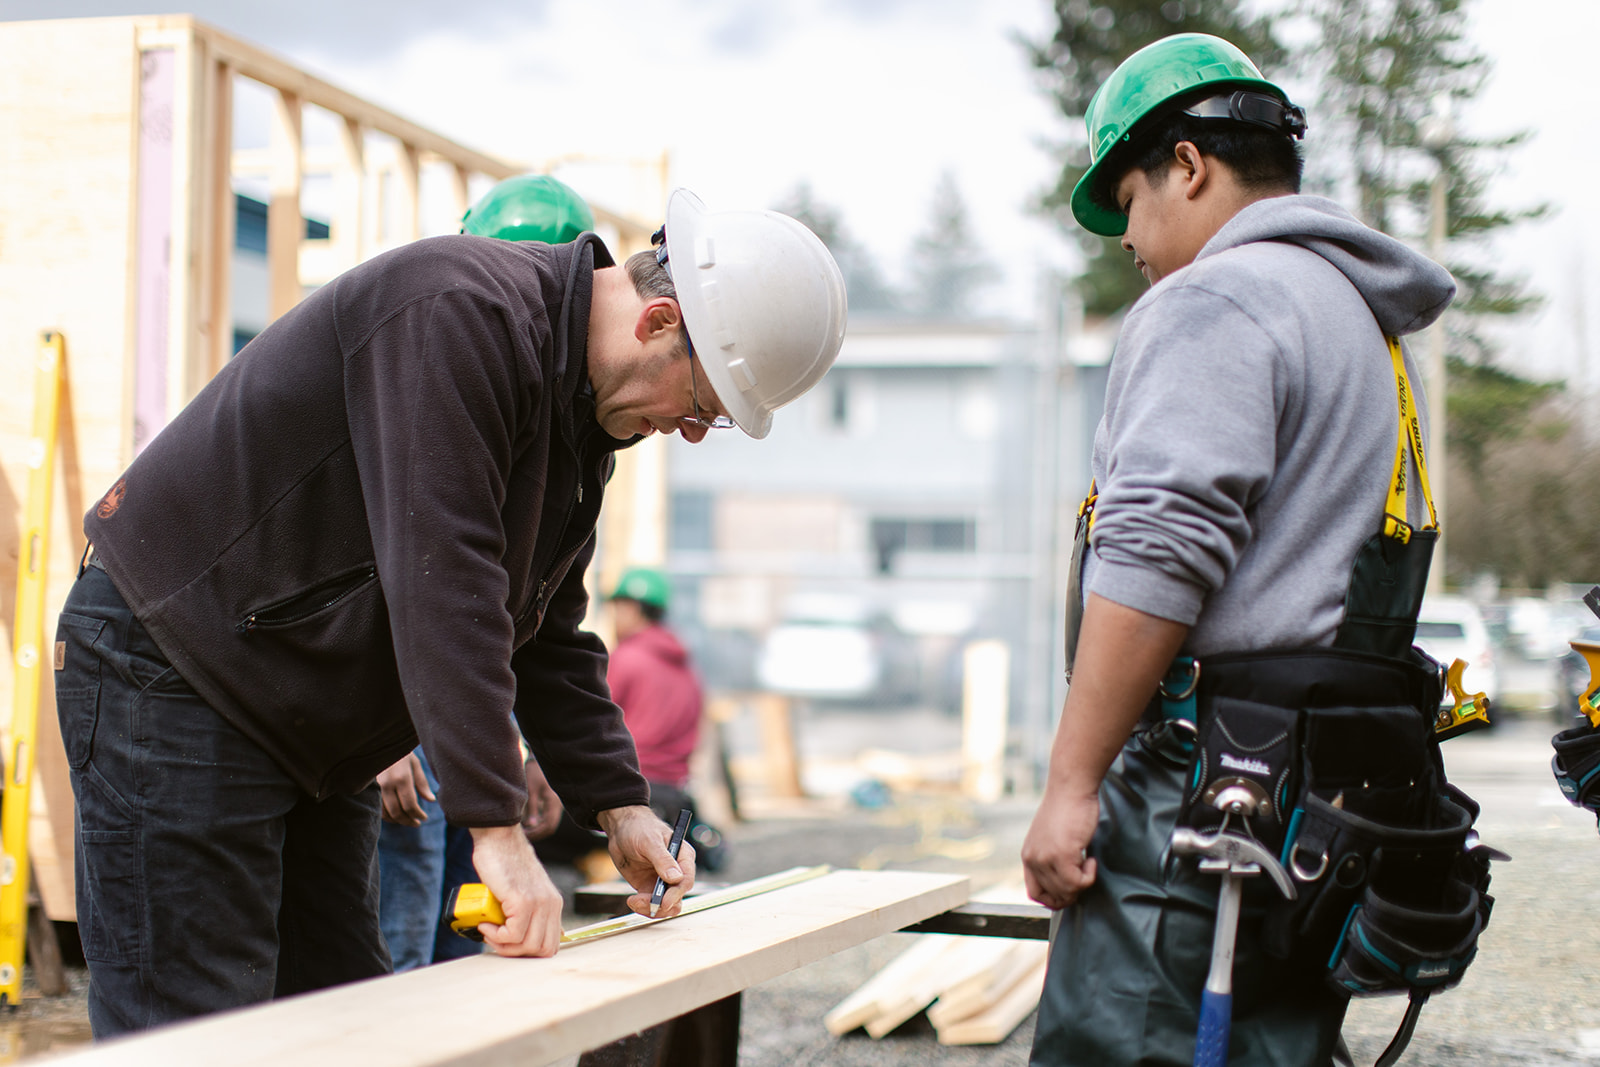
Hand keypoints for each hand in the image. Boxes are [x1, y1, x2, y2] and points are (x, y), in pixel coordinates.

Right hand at [376, 751, 434, 826]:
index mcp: (401, 778)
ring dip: (397, 820)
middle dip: (408, 821)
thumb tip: (431, 800)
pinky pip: (377, 808)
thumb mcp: (415, 764)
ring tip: (408, 820)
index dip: (418, 815)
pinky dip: (386, 815)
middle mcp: (387, 784)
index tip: (424, 818)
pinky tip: (396, 815)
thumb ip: (422, 783)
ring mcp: (376, 787)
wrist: (380, 743)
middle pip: (397, 812)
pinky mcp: (369, 789)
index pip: (410, 805)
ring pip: (385, 813)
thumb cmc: (401, 752)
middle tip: (417, 823)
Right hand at [467, 824, 564, 956]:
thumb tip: (517, 938)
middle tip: (496, 940)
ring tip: (489, 930)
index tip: (509, 944)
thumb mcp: (524, 892)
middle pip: (542, 951)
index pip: (551, 946)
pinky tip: (485, 924)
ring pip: (527, 946)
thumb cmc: (504, 864)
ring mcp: (538, 903)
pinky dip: (495, 935)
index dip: (529, 953)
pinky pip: (513, 935)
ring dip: (502, 944)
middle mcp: (551, 905)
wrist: (498, 839)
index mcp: (554, 905)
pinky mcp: (522, 900)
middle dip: (516, 953)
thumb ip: (528, 911)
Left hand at [521, 758, 563, 840]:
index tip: (525, 836)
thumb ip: (532, 808)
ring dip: (538, 828)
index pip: (549, 826)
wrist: (538, 760)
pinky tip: (528, 822)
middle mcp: (557, 804)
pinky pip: (547, 816)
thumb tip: (532, 826)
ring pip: (549, 822)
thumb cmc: (534, 772)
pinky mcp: (551, 801)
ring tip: (524, 831)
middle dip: (537, 833)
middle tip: (524, 836)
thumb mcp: (531, 790)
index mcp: (554, 802)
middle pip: (550, 826)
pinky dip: (539, 822)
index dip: (537, 833)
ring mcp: (555, 803)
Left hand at [598, 805, 695, 917]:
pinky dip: (643, 907)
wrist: (620, 828)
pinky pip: (651, 904)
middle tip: (642, 902)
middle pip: (677, 897)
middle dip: (662, 904)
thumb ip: (663, 860)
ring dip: (651, 908)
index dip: (676, 893)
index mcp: (683, 856)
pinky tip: (632, 900)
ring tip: (634, 901)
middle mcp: (676, 871)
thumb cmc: (639, 827)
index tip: (664, 902)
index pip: (686, 880)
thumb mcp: (649, 841)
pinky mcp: (649, 886)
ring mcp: (662, 880)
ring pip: (666, 905)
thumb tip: (676, 877)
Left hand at [1021, 787, 1099, 909]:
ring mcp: (1046, 858)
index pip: (1034, 893)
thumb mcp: (1051, 837)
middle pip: (1054, 896)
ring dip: (1083, 883)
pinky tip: (1091, 860)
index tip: (1070, 890)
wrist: (1071, 787)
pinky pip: (1077, 883)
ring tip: (1088, 863)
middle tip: (1085, 874)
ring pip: (1067, 891)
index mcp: (1028, 856)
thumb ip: (1050, 857)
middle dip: (1073, 892)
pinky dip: (1089, 877)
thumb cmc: (1067, 808)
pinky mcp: (1062, 855)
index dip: (1053, 899)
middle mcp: (1033, 859)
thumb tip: (1065, 882)